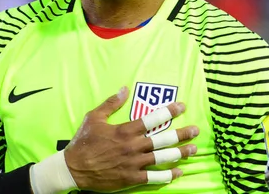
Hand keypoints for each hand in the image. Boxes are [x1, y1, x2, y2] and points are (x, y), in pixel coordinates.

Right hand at [64, 86, 198, 191]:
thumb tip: (124, 88)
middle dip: (182, 134)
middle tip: (195, 130)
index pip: (153, 119)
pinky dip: (168, 174)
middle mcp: (133, 146)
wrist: (73, 168)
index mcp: (125, 130)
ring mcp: (133, 164)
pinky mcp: (131, 178)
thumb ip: (111, 103)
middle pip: (163, 139)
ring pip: (162, 158)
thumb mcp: (94, 117)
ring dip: (180, 153)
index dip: (169, 111)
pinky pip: (154, 177)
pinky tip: (179, 171)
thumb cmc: (83, 141)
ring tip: (193, 149)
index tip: (181, 106)